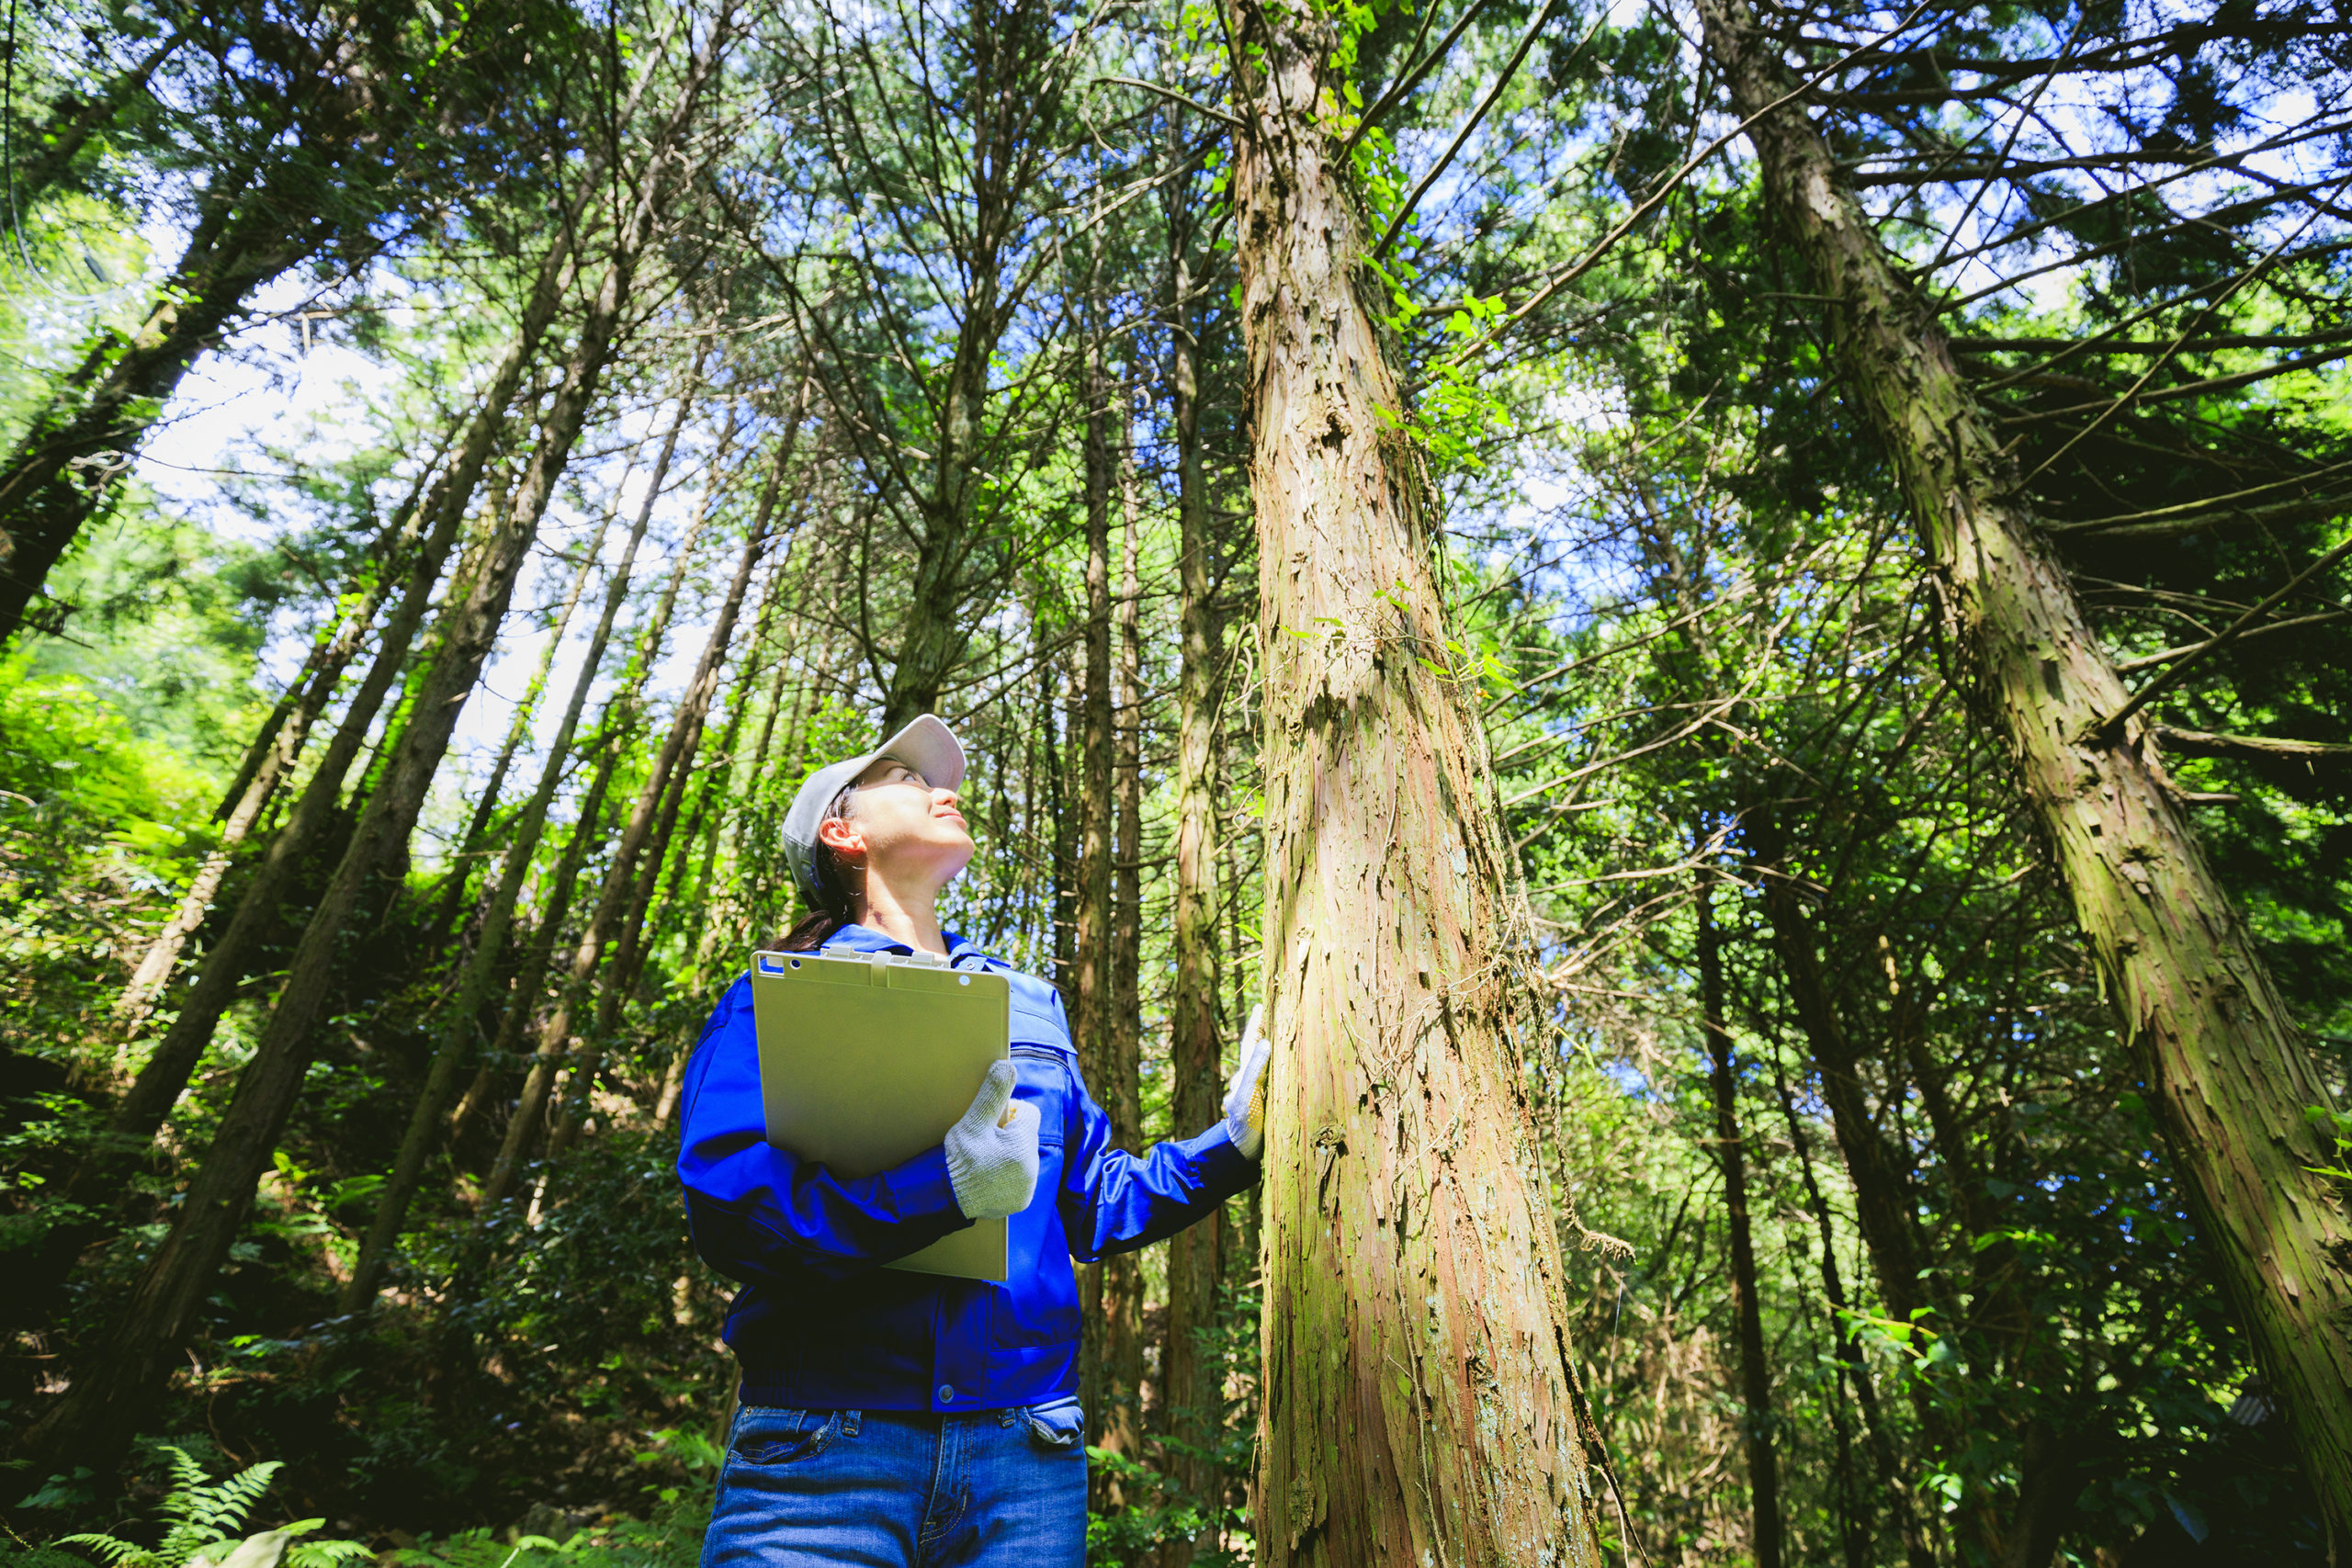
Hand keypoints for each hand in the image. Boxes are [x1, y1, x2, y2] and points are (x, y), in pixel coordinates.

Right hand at [945, 1059, 1038, 1219]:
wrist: (943, 1198)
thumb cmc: (956, 1159)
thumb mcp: (973, 1122)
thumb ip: (993, 1093)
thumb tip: (1007, 1066)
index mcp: (1023, 1146)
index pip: (1029, 1113)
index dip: (1010, 1112)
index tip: (990, 1121)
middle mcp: (1032, 1169)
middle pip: (1027, 1135)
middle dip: (1009, 1133)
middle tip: (984, 1141)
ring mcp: (1028, 1188)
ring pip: (1024, 1156)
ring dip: (1009, 1153)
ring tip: (984, 1158)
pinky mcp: (1022, 1201)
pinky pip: (1021, 1177)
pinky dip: (1009, 1173)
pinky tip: (989, 1174)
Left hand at [1222, 1005, 1270, 1160]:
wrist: (1240, 1154)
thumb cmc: (1242, 1125)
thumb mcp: (1246, 1096)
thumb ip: (1254, 1070)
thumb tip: (1265, 1042)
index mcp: (1244, 1074)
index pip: (1251, 1042)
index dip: (1257, 1024)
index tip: (1261, 1005)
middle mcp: (1249, 1080)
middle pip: (1258, 1053)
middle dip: (1266, 1036)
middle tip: (1278, 1019)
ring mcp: (1256, 1094)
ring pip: (1265, 1070)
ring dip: (1273, 1057)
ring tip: (1286, 1044)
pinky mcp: (1263, 1107)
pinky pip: (1270, 1085)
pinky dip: (1276, 1077)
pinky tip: (1285, 1077)